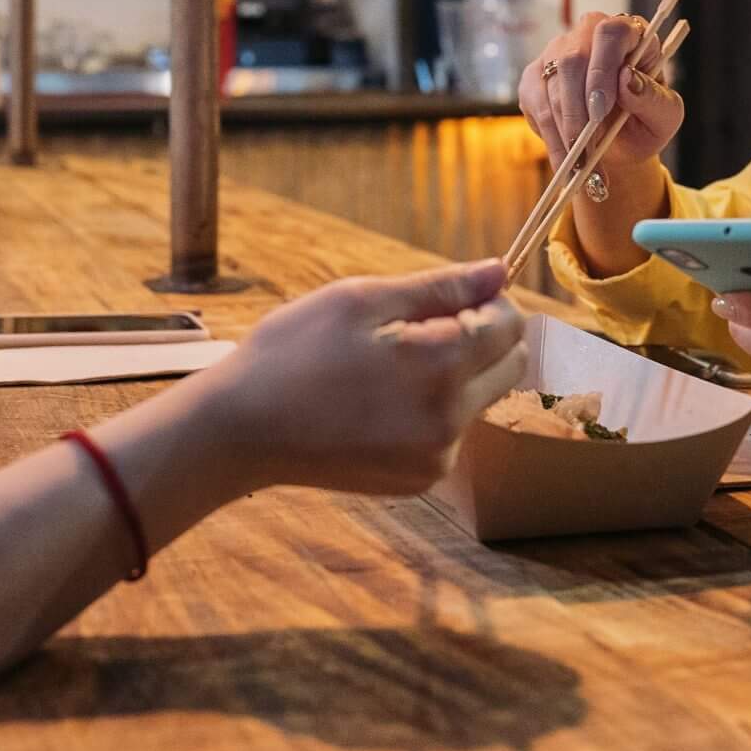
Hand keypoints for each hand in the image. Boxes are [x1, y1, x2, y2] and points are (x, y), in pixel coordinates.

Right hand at [216, 261, 526, 494]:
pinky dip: (431, 409)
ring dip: (454, 374)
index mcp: (440, 367)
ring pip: (480, 398)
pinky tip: (377, 400)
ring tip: (384, 366)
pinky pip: (450, 432)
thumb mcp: (362, 300)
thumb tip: (501, 271)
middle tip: (413, 327)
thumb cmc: (293, 353)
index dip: (486, 300)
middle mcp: (450, 420)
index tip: (443, 297)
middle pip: (508, 365)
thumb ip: (441, 287)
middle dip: (479, 337)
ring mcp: (436, 457)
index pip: (510, 325)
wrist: (240, 430)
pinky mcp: (418, 479)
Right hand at [518, 10, 684, 171]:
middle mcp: (588, 34)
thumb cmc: (646, 120)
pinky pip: (535, 106)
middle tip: (587, 152)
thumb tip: (627, 80)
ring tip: (582, 168)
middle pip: (572, 60)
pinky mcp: (535, 78)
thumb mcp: (664, 117)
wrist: (621, 141)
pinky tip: (567, 161)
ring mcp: (556, 53)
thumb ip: (653, 99)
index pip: (610, 33)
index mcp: (629, 33)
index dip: (602, 69)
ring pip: (550, 88)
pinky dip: (551, 140)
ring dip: (565, 133)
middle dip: (578, 113)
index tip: (601, 110)